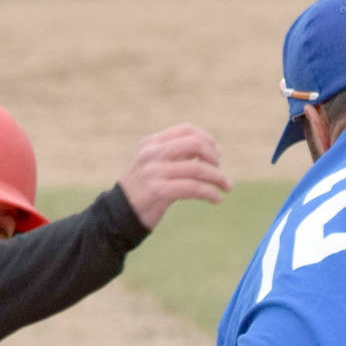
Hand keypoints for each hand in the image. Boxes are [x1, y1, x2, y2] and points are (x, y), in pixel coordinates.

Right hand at [118, 123, 232, 229]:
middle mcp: (152, 154)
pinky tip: (216, 199)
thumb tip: (212, 150)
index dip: (207, 139)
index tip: (217, 154)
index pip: (187, 130)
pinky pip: (194, 188)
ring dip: (218, 178)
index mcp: (152, 143)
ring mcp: (155, 172)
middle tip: (221, 172)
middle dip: (214, 157)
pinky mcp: (159, 191)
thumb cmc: (143, 191)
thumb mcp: (155, 166)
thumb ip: (177, 156)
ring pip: (198, 168)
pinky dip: (210, 193)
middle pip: (195, 144)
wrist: (119, 215)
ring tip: (227, 187)